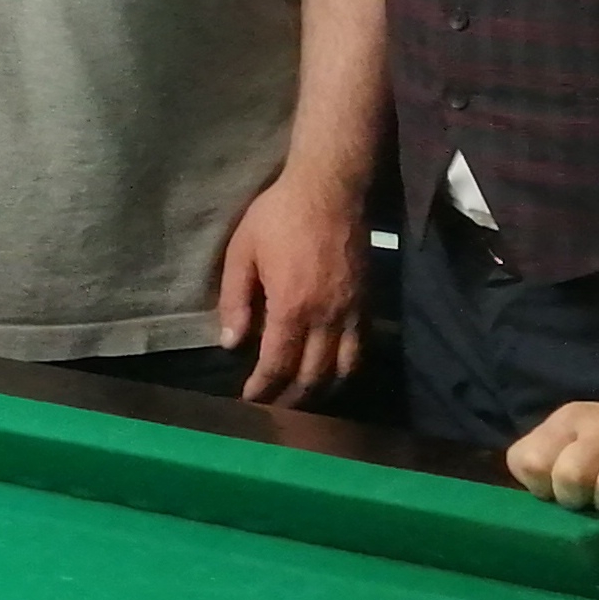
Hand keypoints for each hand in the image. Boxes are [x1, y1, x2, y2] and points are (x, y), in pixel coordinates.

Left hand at [214, 171, 366, 404]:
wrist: (330, 189)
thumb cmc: (278, 216)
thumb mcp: (242, 251)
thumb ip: (235, 300)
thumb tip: (230, 343)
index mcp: (291, 307)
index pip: (277, 364)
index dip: (263, 388)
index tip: (250, 400)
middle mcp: (326, 318)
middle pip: (312, 377)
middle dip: (291, 400)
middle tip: (273, 410)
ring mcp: (352, 313)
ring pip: (342, 371)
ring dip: (321, 393)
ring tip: (302, 401)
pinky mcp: (368, 304)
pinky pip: (362, 351)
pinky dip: (347, 371)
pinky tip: (332, 375)